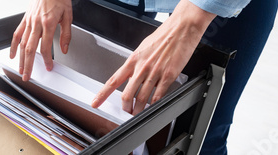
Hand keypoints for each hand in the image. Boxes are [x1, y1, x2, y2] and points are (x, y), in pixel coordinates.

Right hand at [10, 0, 72, 80]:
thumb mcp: (68, 16)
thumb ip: (67, 34)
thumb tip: (65, 49)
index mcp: (49, 23)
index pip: (46, 47)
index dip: (46, 60)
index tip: (48, 67)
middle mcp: (37, 23)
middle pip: (30, 49)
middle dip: (29, 65)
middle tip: (28, 76)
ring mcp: (29, 22)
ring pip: (22, 43)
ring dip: (20, 59)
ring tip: (21, 70)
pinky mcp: (25, 19)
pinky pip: (17, 34)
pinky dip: (13, 46)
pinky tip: (12, 55)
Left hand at [91, 0, 215, 114]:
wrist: (181, 28)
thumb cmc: (163, 36)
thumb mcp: (142, 48)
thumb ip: (136, 63)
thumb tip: (131, 76)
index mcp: (133, 60)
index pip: (113, 80)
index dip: (103, 94)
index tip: (96, 102)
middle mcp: (142, 67)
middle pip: (127, 94)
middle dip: (126, 107)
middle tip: (127, 112)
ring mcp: (155, 73)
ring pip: (142, 99)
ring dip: (139, 110)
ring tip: (138, 113)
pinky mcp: (168, 76)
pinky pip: (158, 95)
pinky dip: (154, 104)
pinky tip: (153, 107)